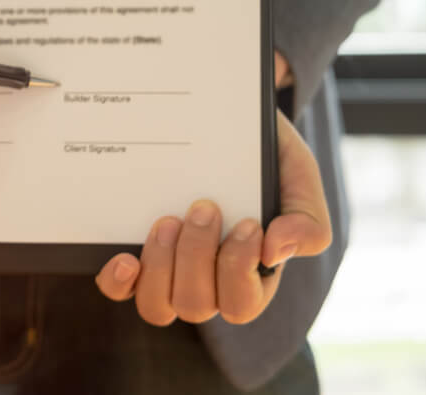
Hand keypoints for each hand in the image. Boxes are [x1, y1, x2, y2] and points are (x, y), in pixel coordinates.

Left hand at [94, 110, 331, 324]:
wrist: (222, 119)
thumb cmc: (264, 156)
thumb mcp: (298, 177)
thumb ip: (306, 220)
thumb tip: (275, 252)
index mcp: (251, 275)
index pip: (242, 304)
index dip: (239, 271)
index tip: (248, 224)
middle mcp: (207, 281)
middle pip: (196, 305)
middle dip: (198, 256)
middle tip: (203, 207)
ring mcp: (168, 271)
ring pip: (158, 305)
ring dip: (161, 266)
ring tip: (166, 220)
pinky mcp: (137, 253)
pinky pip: (120, 289)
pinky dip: (119, 281)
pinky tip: (124, 258)